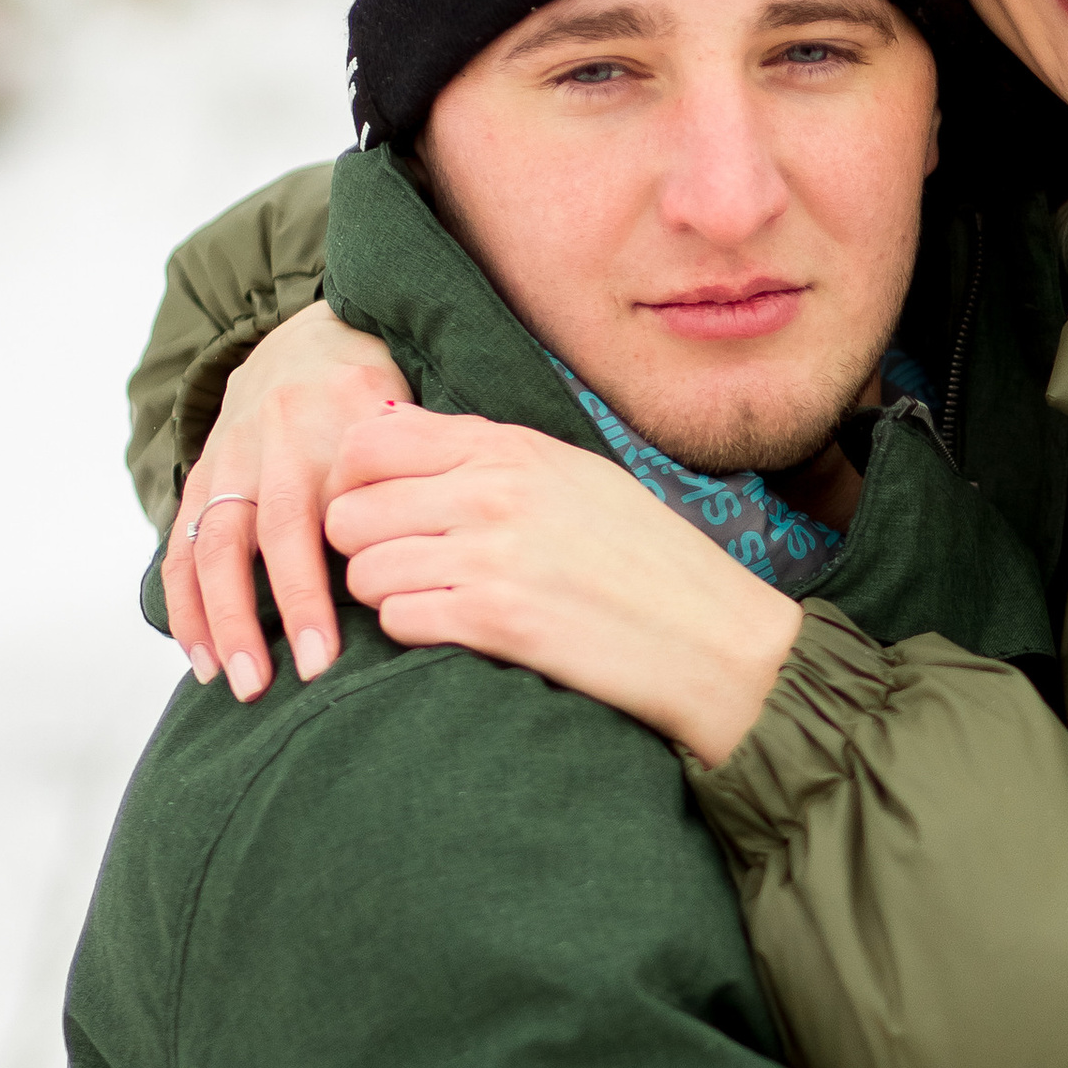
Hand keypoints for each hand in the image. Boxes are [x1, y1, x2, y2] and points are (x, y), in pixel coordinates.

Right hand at [166, 304, 407, 697]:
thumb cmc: (379, 400)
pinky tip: (199, 655)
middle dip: (275, 611)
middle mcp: (280, 442)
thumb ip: (426, 475)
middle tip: (287, 679)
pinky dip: (185, 603)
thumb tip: (449, 562)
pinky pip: (182, 542)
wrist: (308, 341)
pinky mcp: (202, 474)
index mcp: (343, 427)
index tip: (337, 652)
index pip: (333, 515)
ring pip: (214, 542)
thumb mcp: (413, 418)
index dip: (325, 587)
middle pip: (273, 532)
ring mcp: (233, 458)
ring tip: (235, 681)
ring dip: (221, 618)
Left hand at [321, 406, 802, 764]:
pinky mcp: (496, 621)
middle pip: (350, 510)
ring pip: (365, 570)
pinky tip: (457, 631)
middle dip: (362, 545)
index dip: (351, 481)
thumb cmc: (649, 561)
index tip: (375, 510)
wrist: (716, 641)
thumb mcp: (575, 477)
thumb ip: (486, 451)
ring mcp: (493, 555)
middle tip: (401, 567)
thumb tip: (389, 426)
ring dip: (386, 594)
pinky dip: (413, 631)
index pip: (371, 442)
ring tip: (435, 601)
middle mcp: (495, 491)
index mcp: (513, 448)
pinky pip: (398, 620)